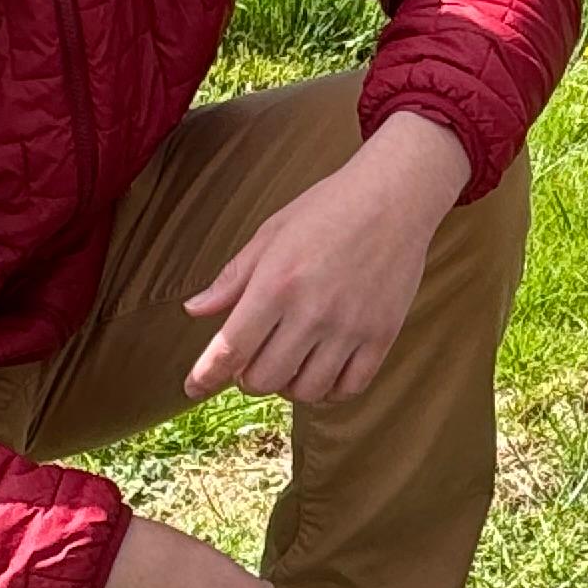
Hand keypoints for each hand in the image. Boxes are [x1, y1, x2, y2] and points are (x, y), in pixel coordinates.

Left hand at [184, 112, 473, 406]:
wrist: (395, 196)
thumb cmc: (328, 209)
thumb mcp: (271, 235)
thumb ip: (232, 278)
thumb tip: (194, 310)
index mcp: (275, 284)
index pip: (230, 349)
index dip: (205, 376)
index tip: (193, 387)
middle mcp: (311, 312)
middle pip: (263, 379)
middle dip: (247, 377)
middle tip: (251, 361)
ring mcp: (349, 328)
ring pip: (306, 390)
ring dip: (288, 385)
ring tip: (288, 363)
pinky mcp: (382, 335)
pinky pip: (349, 388)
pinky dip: (329, 390)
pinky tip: (322, 370)